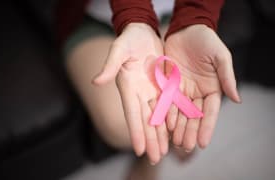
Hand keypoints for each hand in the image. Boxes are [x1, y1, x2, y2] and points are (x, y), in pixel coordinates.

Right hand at [93, 23, 167, 163]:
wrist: (142, 32)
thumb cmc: (129, 39)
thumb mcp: (119, 49)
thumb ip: (110, 65)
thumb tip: (96, 81)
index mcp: (128, 87)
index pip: (132, 113)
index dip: (136, 132)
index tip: (140, 149)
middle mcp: (139, 93)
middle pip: (145, 120)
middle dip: (150, 140)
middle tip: (155, 159)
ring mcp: (151, 91)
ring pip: (156, 117)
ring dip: (160, 136)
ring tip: (164, 152)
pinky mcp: (162, 87)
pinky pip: (167, 107)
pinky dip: (169, 121)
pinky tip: (173, 133)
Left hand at [164, 24, 240, 150]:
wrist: (185, 30)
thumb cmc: (206, 41)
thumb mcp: (221, 57)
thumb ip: (227, 77)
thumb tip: (237, 100)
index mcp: (212, 89)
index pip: (210, 112)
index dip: (206, 128)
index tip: (202, 143)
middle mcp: (197, 93)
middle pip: (193, 116)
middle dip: (189, 132)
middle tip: (185, 147)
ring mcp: (182, 90)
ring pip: (180, 113)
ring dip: (177, 128)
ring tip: (175, 142)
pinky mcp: (168, 85)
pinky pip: (167, 102)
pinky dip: (166, 113)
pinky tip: (164, 125)